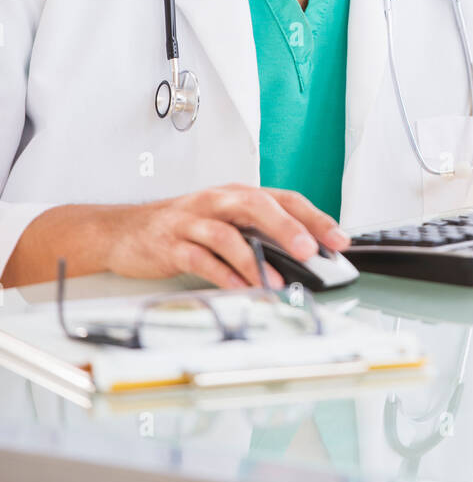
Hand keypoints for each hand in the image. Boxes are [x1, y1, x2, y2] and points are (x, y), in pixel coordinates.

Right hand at [106, 184, 350, 289]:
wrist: (124, 230)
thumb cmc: (183, 226)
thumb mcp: (225, 220)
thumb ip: (259, 233)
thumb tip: (305, 257)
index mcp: (237, 194)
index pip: (284, 198)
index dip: (314, 217)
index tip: (338, 240)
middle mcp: (218, 202)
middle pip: (258, 206)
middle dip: (289, 229)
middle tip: (311, 251)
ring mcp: (193, 222)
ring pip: (228, 234)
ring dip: (255, 258)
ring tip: (277, 279)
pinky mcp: (170, 245)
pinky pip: (199, 259)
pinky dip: (221, 275)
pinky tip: (237, 287)